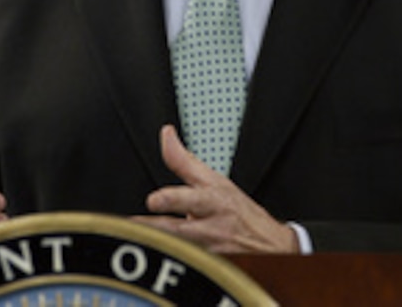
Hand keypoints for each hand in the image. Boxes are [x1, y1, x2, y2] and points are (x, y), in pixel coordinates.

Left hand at [134, 125, 298, 253]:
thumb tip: (166, 135)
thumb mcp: (214, 179)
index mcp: (211, 198)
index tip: (154, 201)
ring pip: (180, 250)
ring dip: (158, 245)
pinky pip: (186, 264)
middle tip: (145, 222)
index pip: (192, 196)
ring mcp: (208, 249)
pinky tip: (155, 259)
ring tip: (135, 239)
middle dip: (163, 226)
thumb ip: (183, 160)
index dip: (172, 198)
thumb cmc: (236, 209)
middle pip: (183, 228)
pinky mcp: (208, 266)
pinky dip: (171, 260)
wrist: (267, 243)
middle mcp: (210, 224)